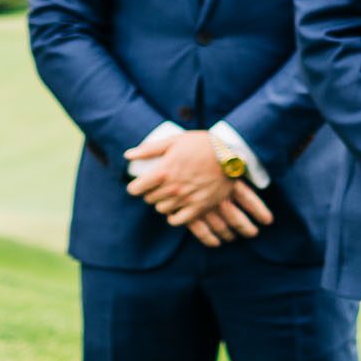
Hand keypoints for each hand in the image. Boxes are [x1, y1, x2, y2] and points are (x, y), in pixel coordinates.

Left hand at [126, 130, 259, 241]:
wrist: (232, 153)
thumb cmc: (203, 144)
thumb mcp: (175, 140)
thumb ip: (149, 149)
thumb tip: (127, 155)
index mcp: (163, 171)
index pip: (135, 189)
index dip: (136, 187)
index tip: (141, 184)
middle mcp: (172, 188)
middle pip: (149, 199)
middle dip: (151, 193)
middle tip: (160, 186)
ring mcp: (186, 198)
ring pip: (162, 209)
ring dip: (164, 202)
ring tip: (172, 195)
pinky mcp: (200, 206)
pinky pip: (177, 220)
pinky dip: (175, 216)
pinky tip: (178, 207)